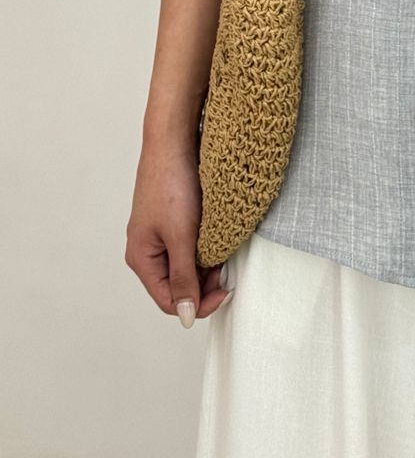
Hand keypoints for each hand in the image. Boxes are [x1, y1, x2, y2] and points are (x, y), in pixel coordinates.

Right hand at [125, 139, 232, 325]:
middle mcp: (148, 250)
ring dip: (208, 262)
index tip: (226, 290)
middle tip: (228, 267)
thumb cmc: (172, 184)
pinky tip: (220, 234)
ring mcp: (160, 233)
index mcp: (141, 258)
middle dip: (206, 281)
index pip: (170, 301)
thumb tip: (186, 316)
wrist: (174, 140)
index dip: (199, 302)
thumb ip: (183, 277)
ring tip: (226, 247)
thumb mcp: (181, 236)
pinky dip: (207, 244)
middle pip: (179, 284)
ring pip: (187, 264)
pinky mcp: (173, 219)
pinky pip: (190, 244)